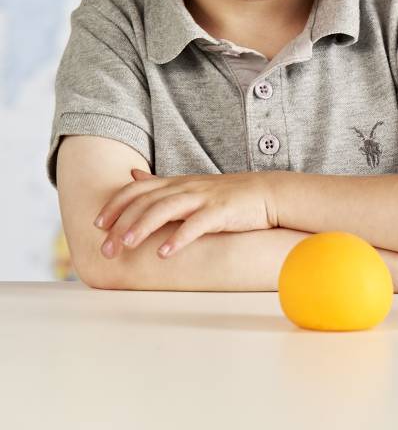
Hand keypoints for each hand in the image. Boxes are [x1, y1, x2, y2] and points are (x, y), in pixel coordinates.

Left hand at [95, 169, 277, 259]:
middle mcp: (186, 187)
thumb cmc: (227, 195)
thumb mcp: (190, 185)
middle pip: (146, 201)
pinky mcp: (220, 212)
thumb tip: (132, 176)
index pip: (138, 189)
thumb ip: (160, 183)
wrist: (267, 193)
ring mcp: (203, 198)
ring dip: (142, 227)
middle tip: (105, 248)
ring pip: (165, 208)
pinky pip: (196, 224)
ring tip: (126, 245)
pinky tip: (164, 253)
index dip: (115, 204)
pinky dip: (178, 238)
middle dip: (121, 224)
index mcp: (177, 183)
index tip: (97, 224)